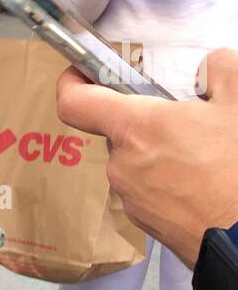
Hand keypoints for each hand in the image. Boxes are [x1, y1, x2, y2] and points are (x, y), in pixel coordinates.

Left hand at [55, 51, 237, 267]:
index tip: (82, 73)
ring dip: (159, 154)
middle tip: (186, 121)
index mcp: (136, 129)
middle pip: (118, 131)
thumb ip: (218, 70)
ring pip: (135, 161)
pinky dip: (166, 182)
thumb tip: (209, 67)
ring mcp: (131, 198)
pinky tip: (201, 183)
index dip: (72, 82)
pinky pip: (147, 189)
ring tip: (203, 156)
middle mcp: (122, 164)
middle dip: (146, 122)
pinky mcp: (144, 222)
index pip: (75, 102)